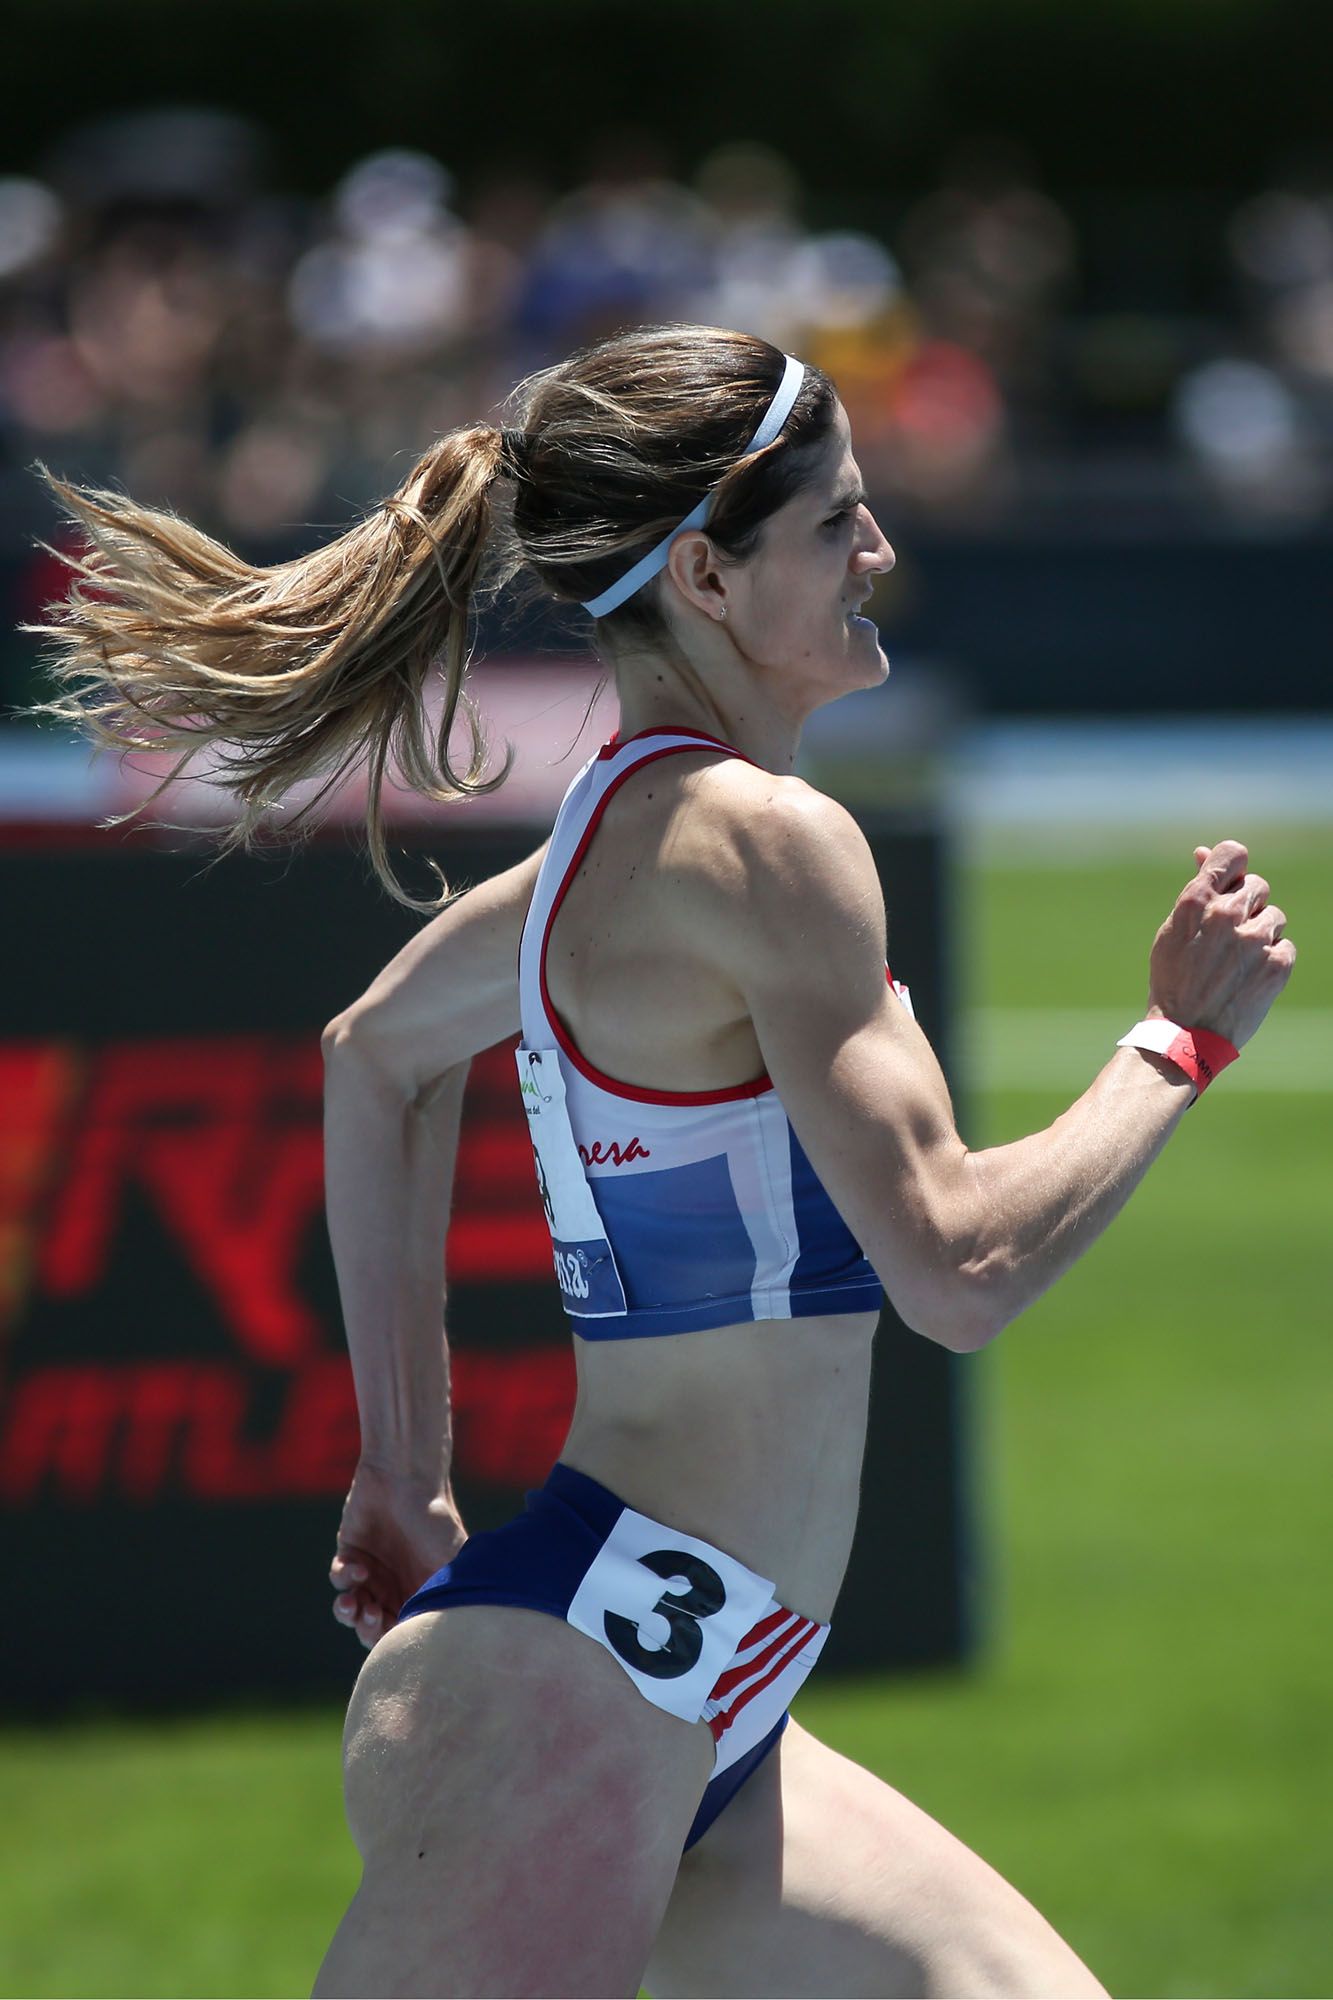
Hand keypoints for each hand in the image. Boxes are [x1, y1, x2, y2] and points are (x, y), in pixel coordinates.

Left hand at [329, 1458, 467, 1650]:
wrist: (408, 1477)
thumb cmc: (436, 1519)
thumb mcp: (450, 1560)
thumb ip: (444, 1598)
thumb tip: (441, 1636)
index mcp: (418, 1592)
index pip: (400, 1629)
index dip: (392, 1639)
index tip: (390, 1636)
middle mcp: (394, 1585)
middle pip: (373, 1624)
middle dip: (368, 1629)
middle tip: (371, 1617)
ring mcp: (371, 1570)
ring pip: (352, 1605)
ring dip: (348, 1611)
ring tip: (352, 1604)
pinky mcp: (350, 1552)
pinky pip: (340, 1577)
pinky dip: (345, 1577)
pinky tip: (358, 1568)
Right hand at [1147, 840, 1295, 1048]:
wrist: (1185, 1035)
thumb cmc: (1174, 980)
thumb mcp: (1173, 930)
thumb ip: (1196, 891)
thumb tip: (1203, 852)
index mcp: (1196, 902)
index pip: (1232, 854)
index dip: (1234, 867)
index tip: (1231, 884)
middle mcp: (1226, 915)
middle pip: (1258, 886)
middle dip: (1247, 907)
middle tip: (1228, 937)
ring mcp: (1254, 939)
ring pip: (1274, 917)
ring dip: (1261, 934)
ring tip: (1237, 962)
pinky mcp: (1277, 964)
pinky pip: (1285, 946)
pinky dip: (1272, 959)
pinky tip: (1250, 978)